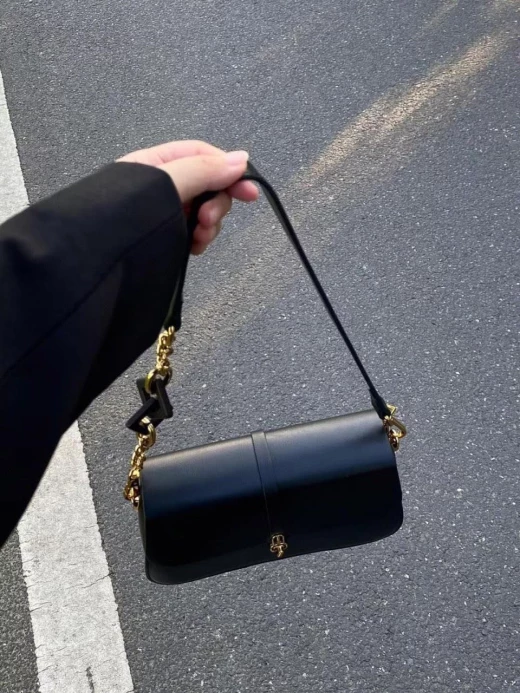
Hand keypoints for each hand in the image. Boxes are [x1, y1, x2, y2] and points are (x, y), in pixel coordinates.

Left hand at [118, 140, 258, 254]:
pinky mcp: (167, 236)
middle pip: (208, 185)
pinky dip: (200, 239)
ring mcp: (165, 213)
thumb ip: (204, 170)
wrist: (98, 261)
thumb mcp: (167, 183)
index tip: (249, 192)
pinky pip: (195, 232)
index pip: (202, 156)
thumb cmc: (124, 216)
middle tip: (208, 222)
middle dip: (216, 204)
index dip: (228, 170)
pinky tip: (194, 248)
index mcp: (156, 163)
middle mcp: (162, 185)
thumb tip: (242, 159)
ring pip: (204, 211)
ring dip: (209, 225)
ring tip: (199, 238)